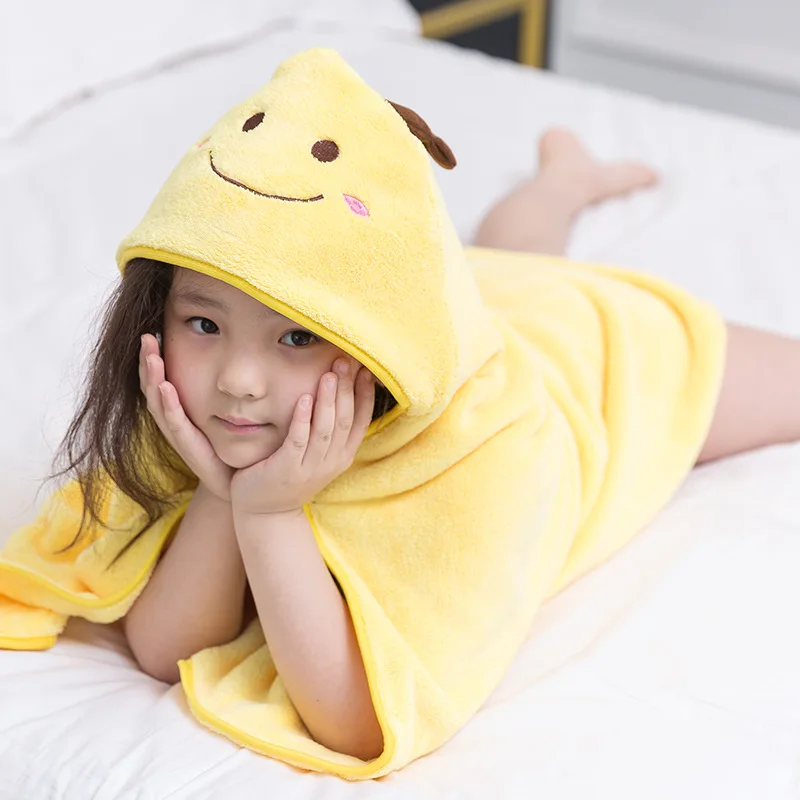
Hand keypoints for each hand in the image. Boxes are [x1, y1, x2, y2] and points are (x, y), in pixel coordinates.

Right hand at [139, 333, 233, 501]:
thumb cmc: (232, 448)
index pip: (161, 381)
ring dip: (154, 378)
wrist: (239, 484)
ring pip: (159, 403)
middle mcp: (175, 422)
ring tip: (152, 356)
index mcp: (180, 412)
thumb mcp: (226, 413)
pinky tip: (166, 387)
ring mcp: (180, 435)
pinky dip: (169, 405)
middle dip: (148, 363)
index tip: (153, 332)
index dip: (154, 359)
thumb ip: (223, 390)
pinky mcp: (191, 448)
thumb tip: (230, 359)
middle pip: (153, 388)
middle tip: (146, 337)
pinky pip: (176, 424)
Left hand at [230, 358, 374, 516]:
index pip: (361, 420)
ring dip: (328, 401)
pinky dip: (302, 419)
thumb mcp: (316, 453)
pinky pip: (298, 441)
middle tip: (344, 361)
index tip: (366, 369)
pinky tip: (304, 399)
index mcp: (342, 455)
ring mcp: (310, 468)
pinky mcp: (287, 470)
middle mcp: (331, 461)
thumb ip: (327, 428)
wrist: (265, 512)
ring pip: (325, 430)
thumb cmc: (289, 474)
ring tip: (328, 375)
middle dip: (346, 389)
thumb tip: (337, 390)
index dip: (365, 394)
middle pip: (344, 419)